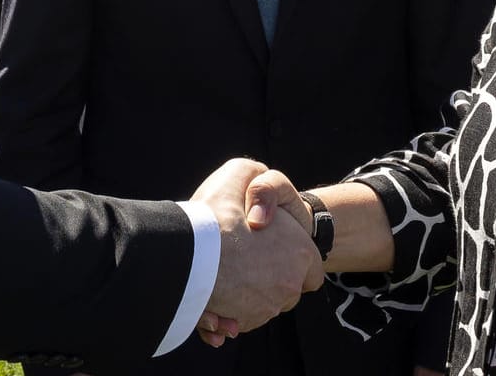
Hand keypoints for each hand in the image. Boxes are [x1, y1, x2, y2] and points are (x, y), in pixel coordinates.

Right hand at [190, 158, 321, 346]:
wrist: (185, 254)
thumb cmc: (214, 215)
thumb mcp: (240, 173)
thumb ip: (257, 179)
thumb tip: (258, 198)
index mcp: (300, 253)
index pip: (311, 268)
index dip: (292, 258)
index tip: (271, 251)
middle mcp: (289, 286)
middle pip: (285, 289)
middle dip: (268, 279)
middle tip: (243, 261)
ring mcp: (265, 309)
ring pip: (260, 306)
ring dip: (245, 298)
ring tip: (224, 277)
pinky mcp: (242, 323)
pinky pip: (239, 321)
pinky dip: (228, 314)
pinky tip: (214, 299)